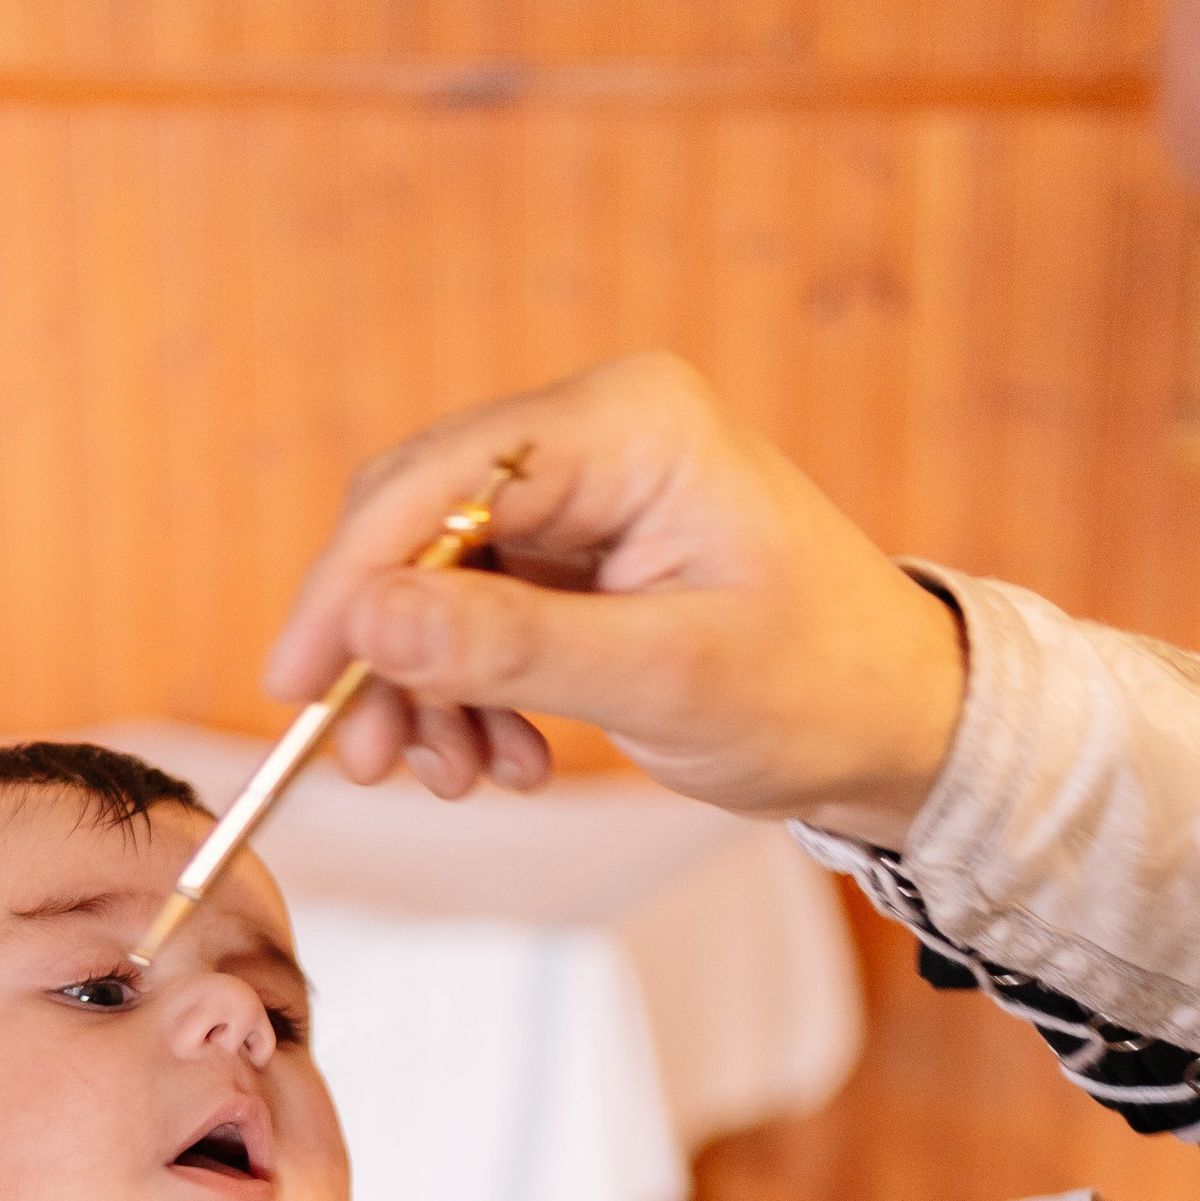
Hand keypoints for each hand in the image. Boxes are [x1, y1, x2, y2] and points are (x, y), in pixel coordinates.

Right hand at [264, 351, 966, 838]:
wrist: (899, 725)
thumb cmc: (818, 689)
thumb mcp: (664, 679)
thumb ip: (511, 649)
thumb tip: (369, 623)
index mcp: (629, 423)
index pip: (439, 481)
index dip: (351, 583)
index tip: (300, 683)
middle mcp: (594, 436)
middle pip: (417, 524)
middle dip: (383, 650)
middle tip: (371, 762)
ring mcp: (583, 494)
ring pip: (433, 580)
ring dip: (425, 687)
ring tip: (460, 777)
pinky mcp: (577, 555)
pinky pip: (473, 616)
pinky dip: (467, 694)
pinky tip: (502, 758)